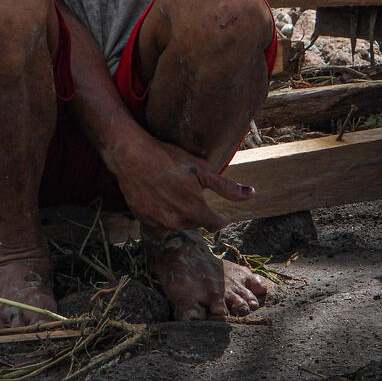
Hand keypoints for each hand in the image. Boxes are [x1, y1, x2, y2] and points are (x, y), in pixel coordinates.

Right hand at [110, 134, 253, 235]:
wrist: (130, 154)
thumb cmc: (167, 158)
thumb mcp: (201, 169)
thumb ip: (225, 186)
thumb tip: (251, 194)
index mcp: (195, 210)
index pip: (216, 223)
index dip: (221, 218)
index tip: (222, 214)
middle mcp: (177, 221)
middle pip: (195, 224)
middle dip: (198, 214)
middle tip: (193, 198)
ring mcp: (157, 222)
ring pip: (175, 226)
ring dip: (179, 217)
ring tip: (175, 200)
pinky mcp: (141, 218)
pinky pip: (157, 226)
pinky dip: (161, 218)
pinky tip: (159, 203)